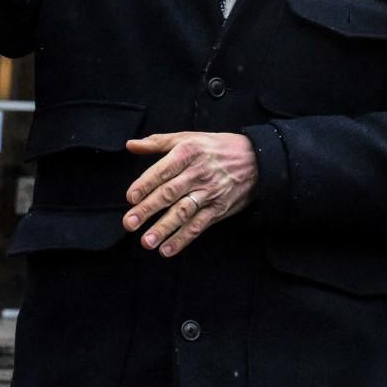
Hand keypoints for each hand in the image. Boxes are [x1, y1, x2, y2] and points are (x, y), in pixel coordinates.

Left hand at [124, 132, 255, 255]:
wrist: (257, 159)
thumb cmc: (217, 147)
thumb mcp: (189, 137)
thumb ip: (158, 142)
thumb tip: (131, 145)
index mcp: (188, 153)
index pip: (163, 170)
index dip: (146, 184)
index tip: (131, 197)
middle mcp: (198, 173)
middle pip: (170, 193)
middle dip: (148, 209)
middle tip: (129, 223)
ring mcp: (210, 193)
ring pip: (183, 212)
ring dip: (164, 228)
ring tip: (146, 242)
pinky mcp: (219, 209)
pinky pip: (199, 225)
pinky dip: (183, 238)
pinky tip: (167, 249)